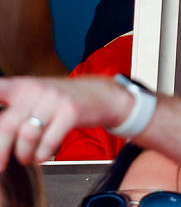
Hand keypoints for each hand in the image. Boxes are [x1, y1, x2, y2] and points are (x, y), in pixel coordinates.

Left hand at [0, 75, 130, 163]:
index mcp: (23, 85)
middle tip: (0, 164)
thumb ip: (14, 110)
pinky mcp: (70, 111)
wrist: (100, 94)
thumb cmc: (62, 100)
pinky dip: (41, 155)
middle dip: (1, 151)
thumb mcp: (36, 96)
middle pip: (7, 125)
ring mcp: (54, 99)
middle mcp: (36, 90)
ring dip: (23, 154)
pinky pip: (48, 141)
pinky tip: (41, 155)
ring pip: (26, 136)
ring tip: (26, 158)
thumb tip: (0, 137)